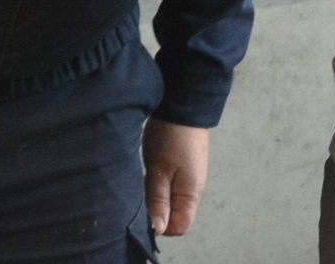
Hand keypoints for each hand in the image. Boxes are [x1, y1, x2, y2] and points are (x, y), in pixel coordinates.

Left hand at [141, 119, 209, 237]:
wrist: (183, 104)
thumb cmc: (171, 138)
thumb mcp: (159, 170)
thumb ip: (159, 201)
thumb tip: (159, 230)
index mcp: (191, 194)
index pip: (180, 227)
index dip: (161, 227)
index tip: (144, 214)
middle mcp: (194, 189)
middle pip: (176, 215)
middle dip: (156, 212)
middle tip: (140, 196)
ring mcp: (190, 176)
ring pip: (172, 200)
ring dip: (156, 197)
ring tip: (143, 181)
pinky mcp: (185, 166)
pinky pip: (172, 186)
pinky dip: (159, 185)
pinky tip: (148, 172)